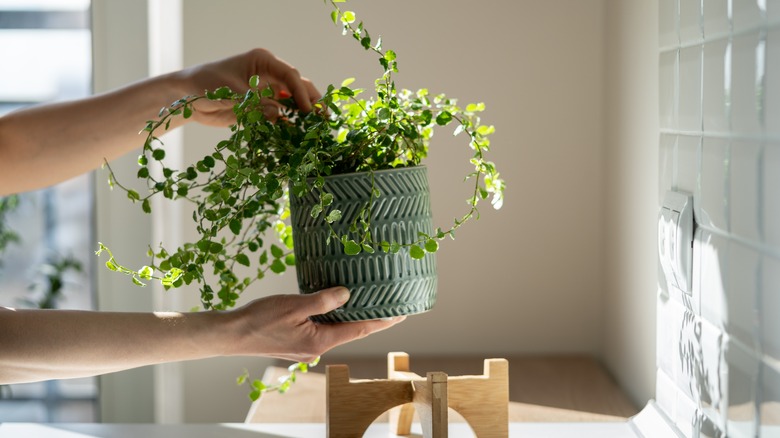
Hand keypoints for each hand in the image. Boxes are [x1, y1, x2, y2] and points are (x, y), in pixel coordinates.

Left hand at [176, 48, 320, 126]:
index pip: (290, 75)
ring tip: (316, 130)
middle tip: (323, 119)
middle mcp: (268, 75)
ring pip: (292, 102)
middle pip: (298, 86)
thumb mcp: (229, 93)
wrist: (185, 99)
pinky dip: (289, 125)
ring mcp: (266, 92)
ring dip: (303, 115)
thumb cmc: (204, 85)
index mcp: (262, 62)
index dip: (301, 92)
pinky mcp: (261, 107)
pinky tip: (298, 137)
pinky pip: (280, 116)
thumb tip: (281, 116)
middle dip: (311, 101)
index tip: (307, 110)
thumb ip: (255, 104)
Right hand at [229, 287, 404, 362]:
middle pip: (351, 331)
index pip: (360, 329)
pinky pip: (322, 329)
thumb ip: (324, 300)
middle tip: (390, 304)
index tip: (402, 313)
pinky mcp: (297, 343)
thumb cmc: (260, 319)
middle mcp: (317, 348)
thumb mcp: (295, 305)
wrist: (232, 334)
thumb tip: (347, 294)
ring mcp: (306, 348)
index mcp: (320, 341)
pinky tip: (335, 306)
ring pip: (335, 330)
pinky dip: (332, 318)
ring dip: (350, 317)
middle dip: (370, 318)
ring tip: (367, 302)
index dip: (382, 321)